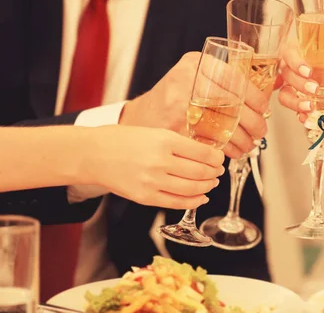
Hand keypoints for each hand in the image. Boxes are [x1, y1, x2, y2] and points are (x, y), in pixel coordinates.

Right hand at [82, 126, 224, 209]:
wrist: (92, 154)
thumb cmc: (123, 140)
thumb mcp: (155, 132)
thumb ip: (179, 143)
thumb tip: (205, 155)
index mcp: (165, 140)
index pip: (203, 153)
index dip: (217, 158)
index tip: (220, 158)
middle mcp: (160, 161)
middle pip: (201, 172)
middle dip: (214, 173)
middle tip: (218, 171)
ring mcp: (152, 181)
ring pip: (192, 189)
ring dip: (207, 187)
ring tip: (211, 183)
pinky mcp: (145, 197)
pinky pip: (177, 203)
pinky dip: (194, 201)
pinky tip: (201, 197)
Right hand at [119, 52, 268, 158]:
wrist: (143, 116)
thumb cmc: (176, 95)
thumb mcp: (197, 74)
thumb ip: (225, 77)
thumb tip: (268, 88)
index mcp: (196, 63)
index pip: (235, 79)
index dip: (255, 97)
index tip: (264, 108)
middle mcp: (186, 80)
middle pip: (233, 103)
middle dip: (253, 121)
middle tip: (261, 130)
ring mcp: (178, 105)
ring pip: (224, 125)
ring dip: (242, 138)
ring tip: (250, 143)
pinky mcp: (175, 129)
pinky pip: (210, 141)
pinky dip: (226, 149)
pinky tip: (234, 150)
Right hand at [277, 46, 323, 122]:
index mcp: (300, 52)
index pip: (290, 53)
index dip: (296, 62)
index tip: (308, 72)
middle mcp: (291, 68)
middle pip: (286, 73)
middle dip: (299, 83)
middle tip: (315, 89)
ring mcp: (290, 86)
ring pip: (283, 94)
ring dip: (295, 102)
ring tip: (310, 107)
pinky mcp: (293, 102)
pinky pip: (291, 110)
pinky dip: (298, 113)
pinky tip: (306, 118)